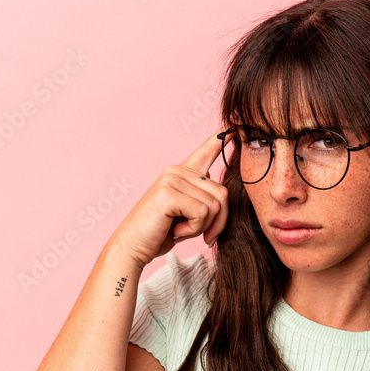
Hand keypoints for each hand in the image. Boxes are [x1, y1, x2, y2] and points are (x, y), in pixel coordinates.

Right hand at [115, 127, 229, 271]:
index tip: (236, 123)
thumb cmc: (161, 233)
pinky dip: (194, 229)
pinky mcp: (168, 193)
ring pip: (215, 206)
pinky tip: (175, 230)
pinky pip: (203, 213)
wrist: (132, 246)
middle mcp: (177, 170)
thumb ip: (204, 200)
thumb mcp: (188, 214)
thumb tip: (224, 195)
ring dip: (202, 227)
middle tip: (199, 234)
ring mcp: (172, 179)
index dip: (222, 137)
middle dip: (218, 221)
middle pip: (223, 193)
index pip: (207, 150)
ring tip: (181, 229)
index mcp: (182, 173)